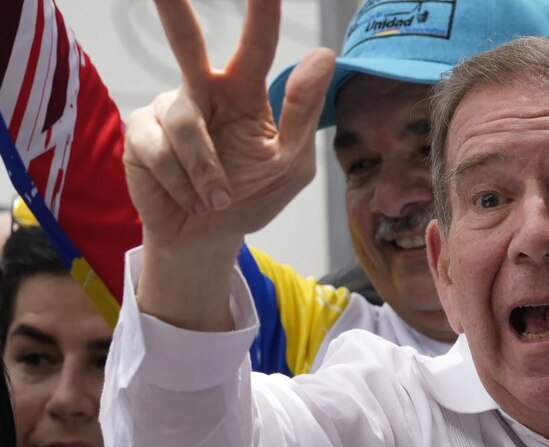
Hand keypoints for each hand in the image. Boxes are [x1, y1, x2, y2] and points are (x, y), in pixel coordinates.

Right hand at [124, 0, 334, 252]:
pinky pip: (160, 150)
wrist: (207, 238)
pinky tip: (189, 196)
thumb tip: (323, 55)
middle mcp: (203, 91)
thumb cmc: (251, 196)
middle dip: (173, 8)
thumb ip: (303, 111)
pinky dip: (182, 182)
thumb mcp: (291, 163)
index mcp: (245, 93)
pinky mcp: (140, 133)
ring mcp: (167, 109)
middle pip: (187, 41)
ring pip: (185, 124)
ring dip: (206, 172)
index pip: (258, 45)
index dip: (262, 11)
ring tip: (215, 197)